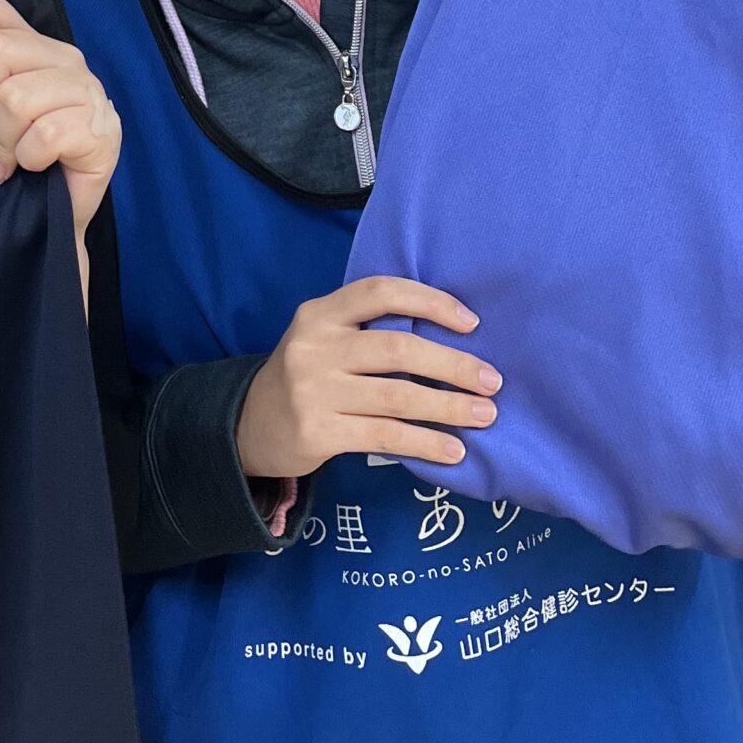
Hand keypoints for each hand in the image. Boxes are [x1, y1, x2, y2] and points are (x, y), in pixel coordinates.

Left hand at [0, 0, 120, 287]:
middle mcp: (64, 58)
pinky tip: (34, 168)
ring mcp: (88, 91)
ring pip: (16, 95)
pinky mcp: (102, 130)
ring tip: (7, 161)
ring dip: (3, 141)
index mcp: (32, 44)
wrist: (55, 217)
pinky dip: (29, 158)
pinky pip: (45, 134)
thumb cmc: (18, 159)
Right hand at [235, 277, 500, 480]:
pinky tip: (453, 450)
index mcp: (320, 313)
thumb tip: (452, 339)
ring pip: (397, 397)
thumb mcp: (324, 339)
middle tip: (492, 381)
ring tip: (485, 415)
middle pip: (397, 349)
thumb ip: (368, 331)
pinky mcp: (318, 432)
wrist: (250, 425)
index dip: (430, 302)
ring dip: (448, 407)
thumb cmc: (308, 377)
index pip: (381, 292)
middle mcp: (314, 347)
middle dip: (453, 365)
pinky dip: (425, 443)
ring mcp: (313, 391)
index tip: (472, 324)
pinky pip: (384, 436)